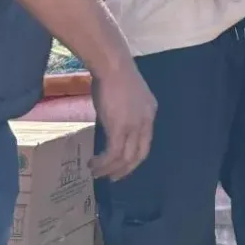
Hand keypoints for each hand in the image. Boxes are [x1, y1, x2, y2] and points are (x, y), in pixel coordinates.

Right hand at [91, 61, 156, 180]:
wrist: (112, 66)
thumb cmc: (114, 75)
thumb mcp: (125, 96)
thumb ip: (123, 111)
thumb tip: (111, 121)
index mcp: (150, 112)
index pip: (145, 142)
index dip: (134, 157)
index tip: (122, 165)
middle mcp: (146, 122)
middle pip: (139, 155)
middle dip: (125, 170)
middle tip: (112, 178)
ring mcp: (134, 126)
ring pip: (125, 158)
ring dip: (110, 169)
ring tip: (96, 173)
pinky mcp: (120, 128)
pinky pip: (113, 154)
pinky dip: (103, 163)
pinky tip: (93, 164)